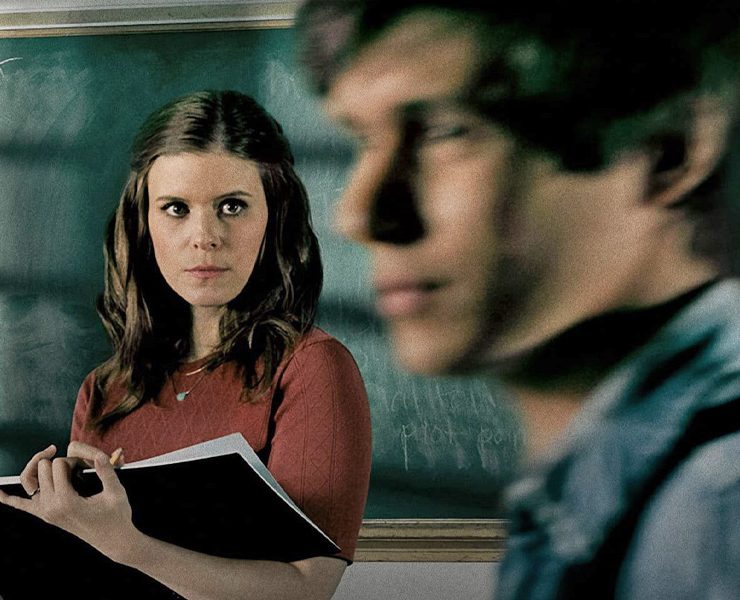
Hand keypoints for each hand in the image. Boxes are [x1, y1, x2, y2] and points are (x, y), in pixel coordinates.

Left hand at [0, 445, 138, 562]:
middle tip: (78, 469)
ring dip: (38, 466)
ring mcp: (45, 512)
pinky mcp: (45, 515)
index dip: (74, 459)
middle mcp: (50, 507)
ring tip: (52, 460)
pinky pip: (21, 506)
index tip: (88, 467)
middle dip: (60, 462)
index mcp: (66, 501)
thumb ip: (106, 470)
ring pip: (28, 479)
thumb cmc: (117, 516)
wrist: (113, 540)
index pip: (58, 465)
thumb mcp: (116, 492)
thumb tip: (97, 453)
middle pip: (42, 468)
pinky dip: (7, 499)